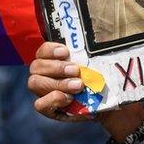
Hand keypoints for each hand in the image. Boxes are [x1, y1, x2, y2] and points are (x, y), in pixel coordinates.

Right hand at [28, 41, 143, 133]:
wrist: (108, 102)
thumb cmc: (100, 78)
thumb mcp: (98, 62)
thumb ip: (93, 51)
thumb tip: (101, 35)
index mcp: (55, 60)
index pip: (42, 51)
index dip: (50, 49)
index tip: (66, 52)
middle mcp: (45, 74)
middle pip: (36, 66)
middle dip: (56, 67)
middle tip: (76, 71)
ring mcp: (45, 92)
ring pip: (36, 83)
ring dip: (57, 83)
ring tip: (78, 85)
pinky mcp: (49, 108)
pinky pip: (39, 104)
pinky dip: (53, 100)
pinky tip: (69, 99)